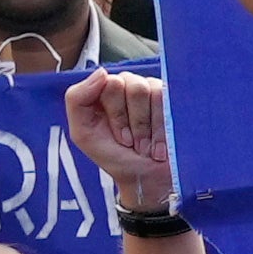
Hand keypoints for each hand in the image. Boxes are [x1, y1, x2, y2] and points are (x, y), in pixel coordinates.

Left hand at [61, 65, 177, 212]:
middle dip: (134, 121)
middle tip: (133, 142)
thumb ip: (77, 99)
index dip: (116, 113)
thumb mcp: (83, 133)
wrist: (145, 181)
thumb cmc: (115, 157)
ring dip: (148, 127)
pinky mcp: (175, 101)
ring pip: (151, 92)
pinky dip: (162, 131)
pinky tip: (160, 147)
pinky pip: (168, 101)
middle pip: (132, 85)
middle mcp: (129, 85)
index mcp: (105, 90)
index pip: (110, 82)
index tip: (119, 137)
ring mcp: (154, 91)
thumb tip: (102, 72)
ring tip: (147, 146)